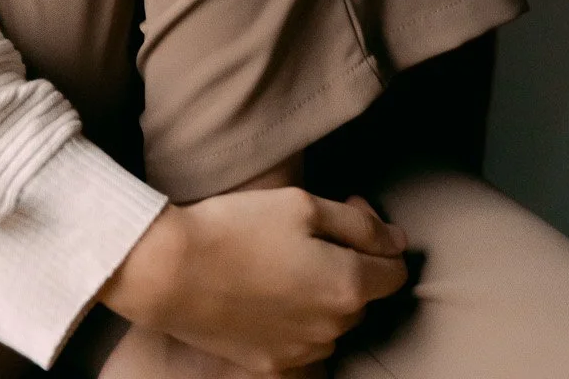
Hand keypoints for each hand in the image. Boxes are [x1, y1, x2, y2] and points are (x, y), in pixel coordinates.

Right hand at [101, 189, 409, 372]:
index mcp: (348, 285)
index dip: (377, 236)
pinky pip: (302, 342)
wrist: (171, 271)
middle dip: (348, 264)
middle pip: (362, 295)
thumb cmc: (236, 226)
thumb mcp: (302, 204)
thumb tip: (397, 241)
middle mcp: (334, 328)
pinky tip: (265, 292)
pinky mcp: (273, 365)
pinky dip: (295, 320)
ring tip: (279, 262)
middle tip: (305, 232)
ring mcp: (303, 352)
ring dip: (321, 295)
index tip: (347, 212)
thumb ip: (360, 224)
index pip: (395, 270)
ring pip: (332, 321)